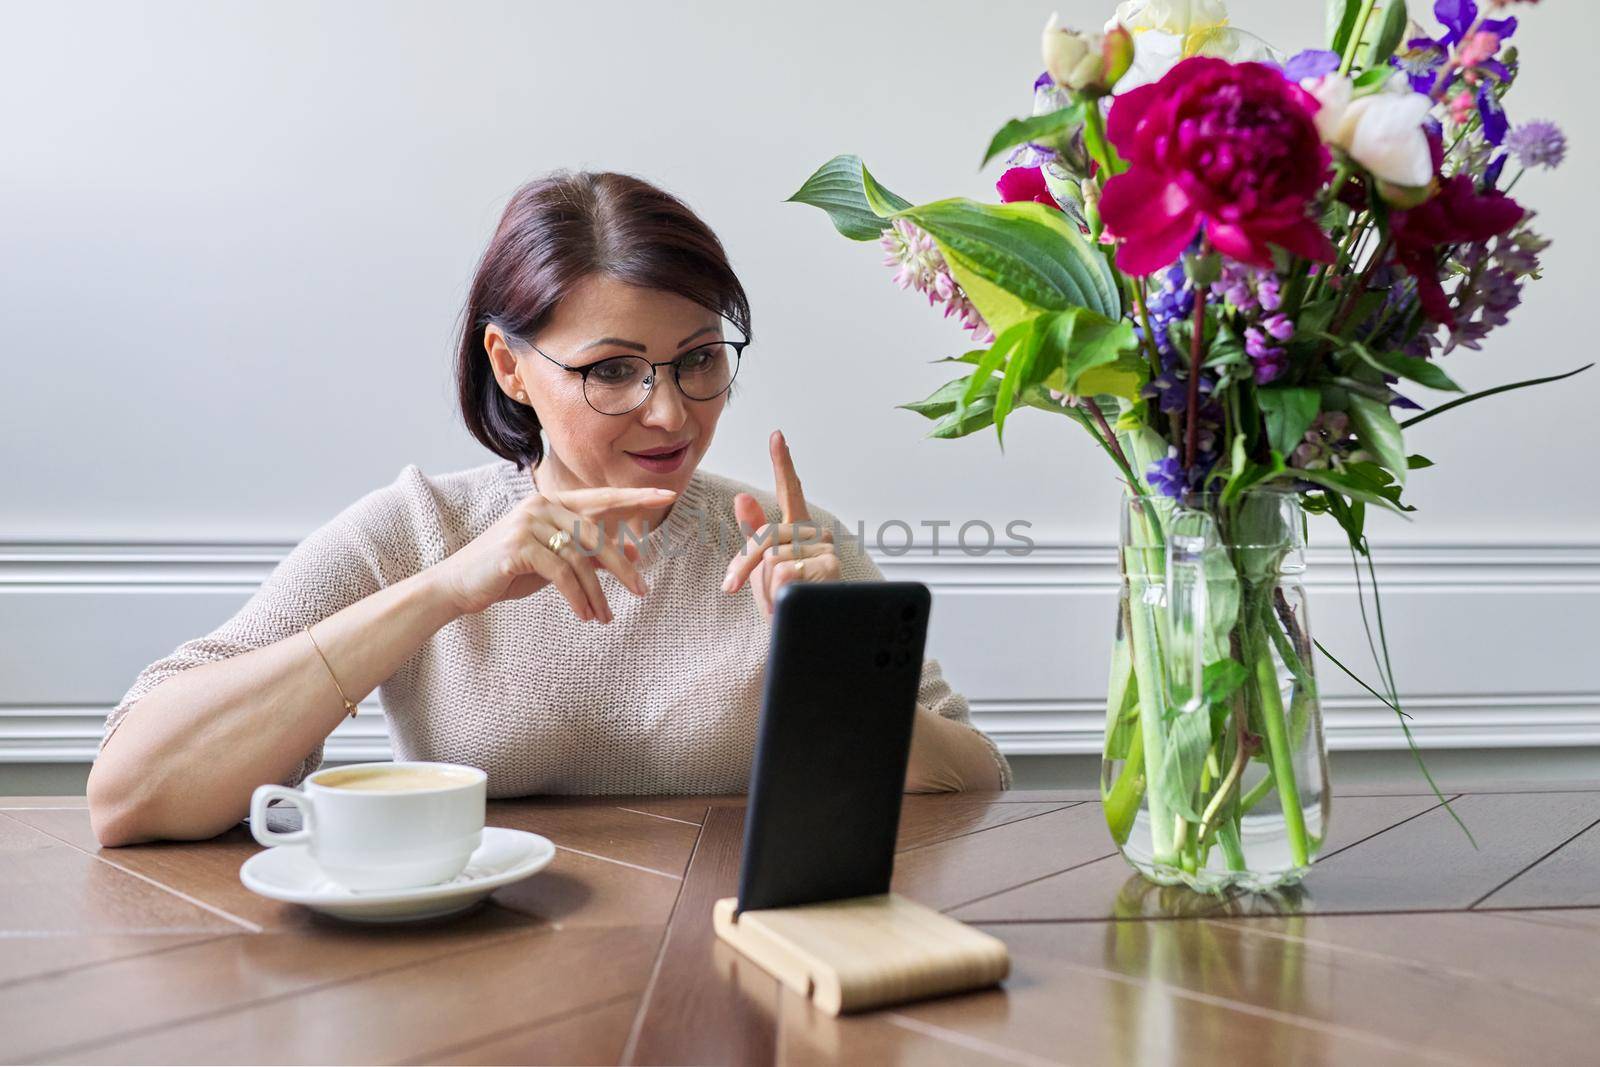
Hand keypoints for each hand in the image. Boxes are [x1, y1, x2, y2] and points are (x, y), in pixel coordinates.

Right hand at [434, 485, 674, 619]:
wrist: (459, 586)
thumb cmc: (509, 572)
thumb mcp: (556, 561)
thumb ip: (590, 553)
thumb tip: (635, 551)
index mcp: (552, 503)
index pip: (602, 498)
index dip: (635, 496)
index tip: (667, 494)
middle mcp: (541, 506)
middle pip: (596, 535)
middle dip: (623, 566)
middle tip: (643, 591)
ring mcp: (528, 523)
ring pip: (581, 558)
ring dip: (598, 593)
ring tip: (606, 617)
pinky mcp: (518, 547)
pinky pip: (562, 574)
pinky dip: (578, 597)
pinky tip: (585, 615)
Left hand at [722, 430, 839, 616]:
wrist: (805, 635)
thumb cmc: (783, 599)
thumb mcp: (761, 566)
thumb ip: (754, 531)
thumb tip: (741, 497)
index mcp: (799, 527)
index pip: (789, 490)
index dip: (782, 463)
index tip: (777, 436)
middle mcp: (816, 532)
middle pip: (766, 536)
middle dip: (745, 565)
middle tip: (731, 586)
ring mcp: (826, 549)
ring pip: (773, 558)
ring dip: (765, 586)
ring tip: (778, 600)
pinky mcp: (829, 567)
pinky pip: (785, 573)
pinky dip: (778, 592)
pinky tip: (792, 600)